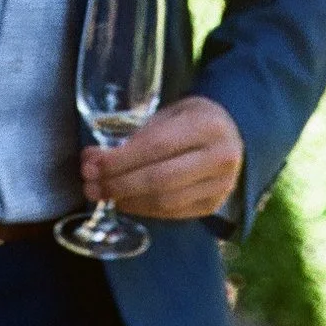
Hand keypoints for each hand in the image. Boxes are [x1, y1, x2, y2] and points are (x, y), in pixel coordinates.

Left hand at [83, 95, 243, 222]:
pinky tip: (125, 202)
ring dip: (128, 201)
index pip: (156, 147)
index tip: (91, 163)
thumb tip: (95, 158)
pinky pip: (173, 213)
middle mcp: (219, 158)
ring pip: (165, 202)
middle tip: (91, 185)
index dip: (120, 159)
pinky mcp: (212, 206)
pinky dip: (144, 209)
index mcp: (207, 126)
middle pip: (159, 179)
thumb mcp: (173, 112)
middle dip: (119, 184)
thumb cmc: (195, 119)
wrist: (235, 136)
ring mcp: (219, 186)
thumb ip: (142, 133)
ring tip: (103, 195)